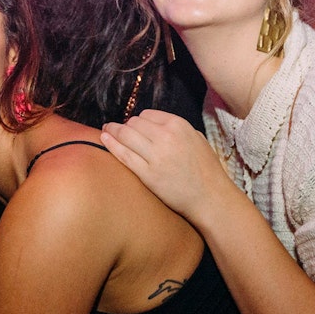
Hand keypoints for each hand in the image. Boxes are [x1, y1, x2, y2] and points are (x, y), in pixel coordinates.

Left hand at [100, 110, 229, 223]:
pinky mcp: (147, 174)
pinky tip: (104, 139)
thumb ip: (176, 129)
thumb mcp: (196, 138)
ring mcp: (155, 155)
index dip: (138, 121)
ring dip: (113, 131)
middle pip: (133, 123)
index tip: (134, 127)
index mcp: (178, 125)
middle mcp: (165, 136)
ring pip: (125, 135)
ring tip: (106, 131)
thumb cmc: (206, 170)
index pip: (147, 115)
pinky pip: (123, 154)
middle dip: (125, 126)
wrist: (210, 198)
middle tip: (117, 130)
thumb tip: (154, 124)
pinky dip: (111, 144)